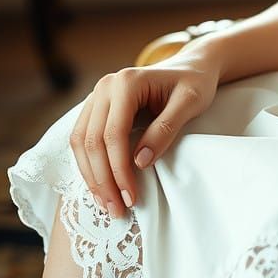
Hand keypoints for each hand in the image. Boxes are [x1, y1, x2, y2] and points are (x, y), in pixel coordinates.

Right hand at [68, 49, 219, 217]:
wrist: (193, 67)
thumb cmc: (196, 83)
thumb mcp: (191, 102)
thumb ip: (166, 129)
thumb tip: (140, 162)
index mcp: (126, 82)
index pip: (114, 134)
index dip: (119, 170)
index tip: (131, 197)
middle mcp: (105, 86)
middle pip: (92, 141)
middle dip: (103, 180)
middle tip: (117, 209)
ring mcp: (98, 96)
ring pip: (81, 143)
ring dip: (91, 177)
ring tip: (107, 204)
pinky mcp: (97, 107)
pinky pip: (84, 140)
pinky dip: (90, 165)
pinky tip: (101, 186)